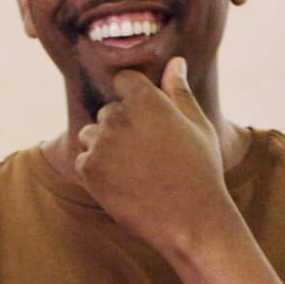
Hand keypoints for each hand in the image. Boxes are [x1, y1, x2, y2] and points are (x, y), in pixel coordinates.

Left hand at [71, 59, 239, 258]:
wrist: (191, 221)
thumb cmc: (200, 172)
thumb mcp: (197, 127)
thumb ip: (179, 92)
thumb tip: (175, 62)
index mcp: (147, 99)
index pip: (123, 80)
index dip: (134, 99)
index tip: (148, 123)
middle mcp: (119, 116)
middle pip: (108, 111)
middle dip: (122, 127)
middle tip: (149, 156)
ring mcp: (101, 143)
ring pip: (91, 134)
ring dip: (106, 147)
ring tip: (136, 171)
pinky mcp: (88, 169)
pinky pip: (84, 160)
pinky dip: (98, 171)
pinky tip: (124, 184)